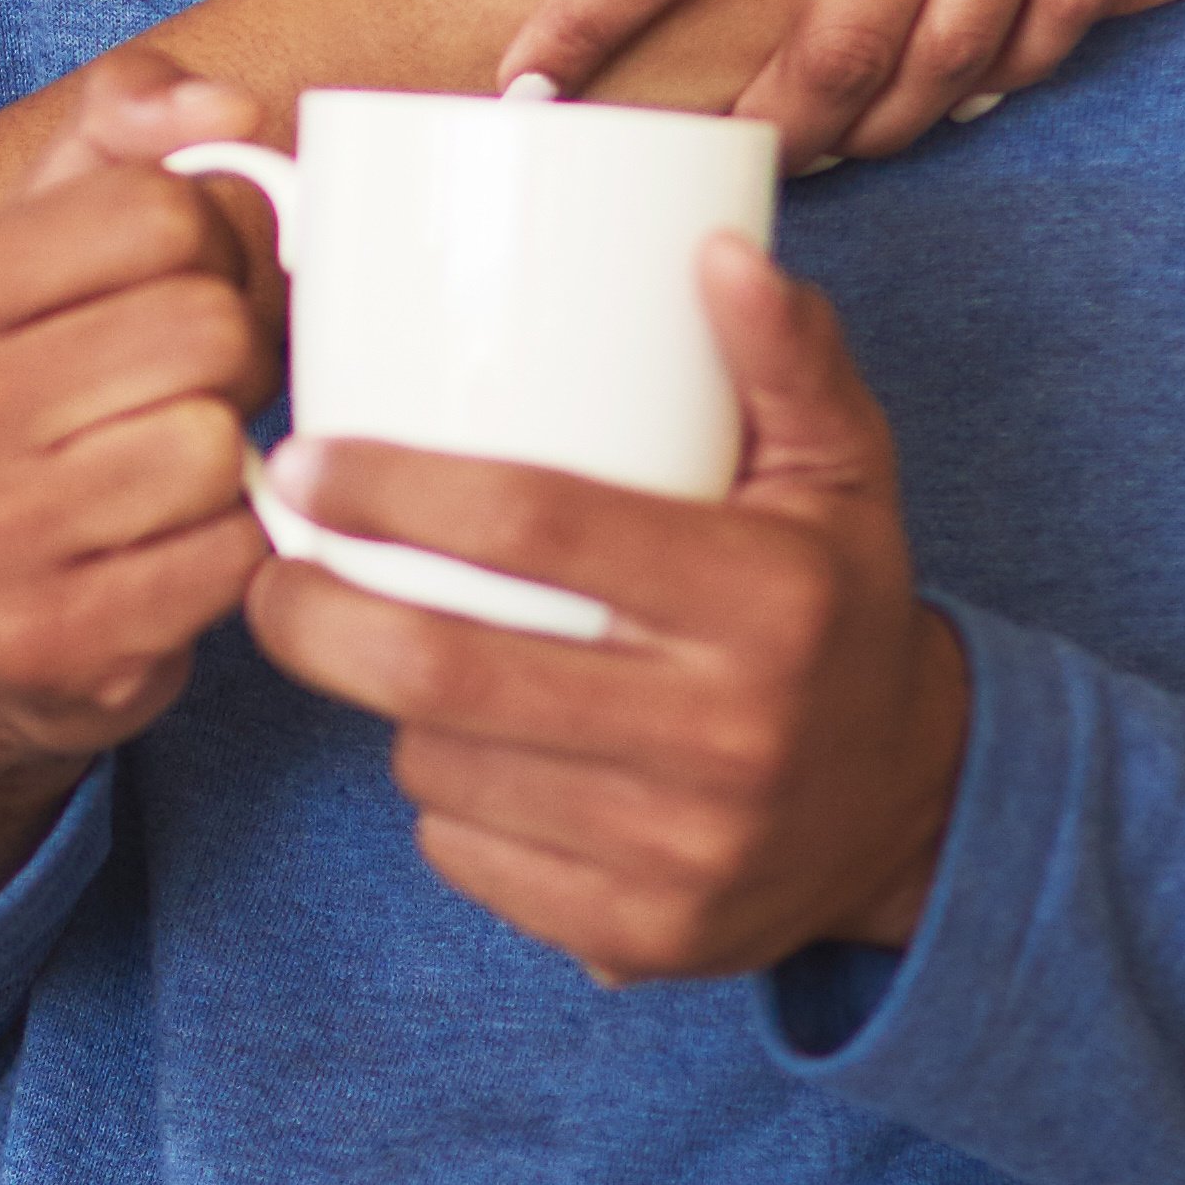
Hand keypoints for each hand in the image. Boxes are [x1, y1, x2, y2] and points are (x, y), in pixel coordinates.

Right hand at [0, 47, 285, 919]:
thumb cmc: (38, 385)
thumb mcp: (52, 228)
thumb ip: (130, 121)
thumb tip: (229, 112)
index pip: (161, 211)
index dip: (212, 245)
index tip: (180, 286)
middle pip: (202, 329)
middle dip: (234, 354)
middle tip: (199, 385)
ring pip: (214, 448)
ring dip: (233, 458)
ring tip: (184, 464)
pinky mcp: (38, 645)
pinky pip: (225, 562)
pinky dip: (236, 549)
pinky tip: (181, 546)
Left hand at [246, 237, 968, 980]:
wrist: (914, 813)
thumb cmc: (838, 611)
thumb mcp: (843, 475)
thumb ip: (787, 355)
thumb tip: (713, 246)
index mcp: (764, 602)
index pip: (538, 526)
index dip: (396, 490)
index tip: (302, 462)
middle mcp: (724, 735)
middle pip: (448, 671)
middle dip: (318, 615)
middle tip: (270, 568)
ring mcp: (679, 853)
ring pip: (441, 768)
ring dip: (384, 707)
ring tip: (390, 652)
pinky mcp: (640, 938)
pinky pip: (468, 858)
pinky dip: (436, 802)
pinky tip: (461, 752)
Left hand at [506, 0, 1184, 150]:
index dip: (591, 19)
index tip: (526, 85)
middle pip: (834, 41)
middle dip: (766, 129)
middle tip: (712, 173)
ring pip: (964, 50)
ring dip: (896, 119)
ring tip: (839, 149)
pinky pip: (1081, 0)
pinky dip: (1023, 63)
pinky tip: (978, 87)